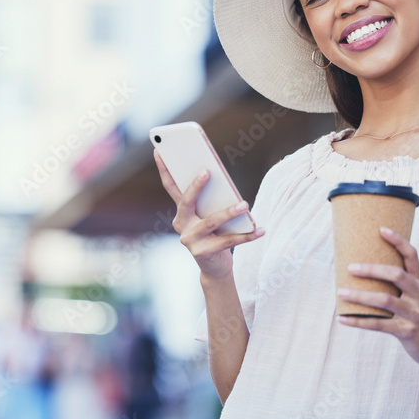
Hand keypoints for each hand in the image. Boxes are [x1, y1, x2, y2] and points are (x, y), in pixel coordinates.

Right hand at [153, 149, 264, 280]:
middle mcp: (181, 224)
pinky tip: (260, 229)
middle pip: (187, 201)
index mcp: (181, 212)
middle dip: (196, 185)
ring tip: (244, 204)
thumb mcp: (210, 215)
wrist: (215, 267)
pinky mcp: (203, 252)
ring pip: (210, 221)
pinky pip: (228, 241)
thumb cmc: (215, 235)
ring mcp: (190, 239)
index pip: (171, 187)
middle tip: (208, 171)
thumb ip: (211, 200)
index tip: (159, 150)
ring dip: (229, 212)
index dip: (164, 169)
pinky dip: (246, 235)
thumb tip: (222, 181)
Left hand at [337, 226, 418, 367]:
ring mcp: (414, 314)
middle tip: (350, 267)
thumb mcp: (416, 297)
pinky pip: (378, 325)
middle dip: (372, 269)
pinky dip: (358, 321)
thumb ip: (399, 284)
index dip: (398, 241)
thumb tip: (364, 269)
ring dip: (360, 296)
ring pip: (385, 300)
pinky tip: (342, 318)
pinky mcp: (406, 331)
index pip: (412, 256)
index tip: (381, 229)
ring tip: (341, 293)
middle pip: (396, 275)